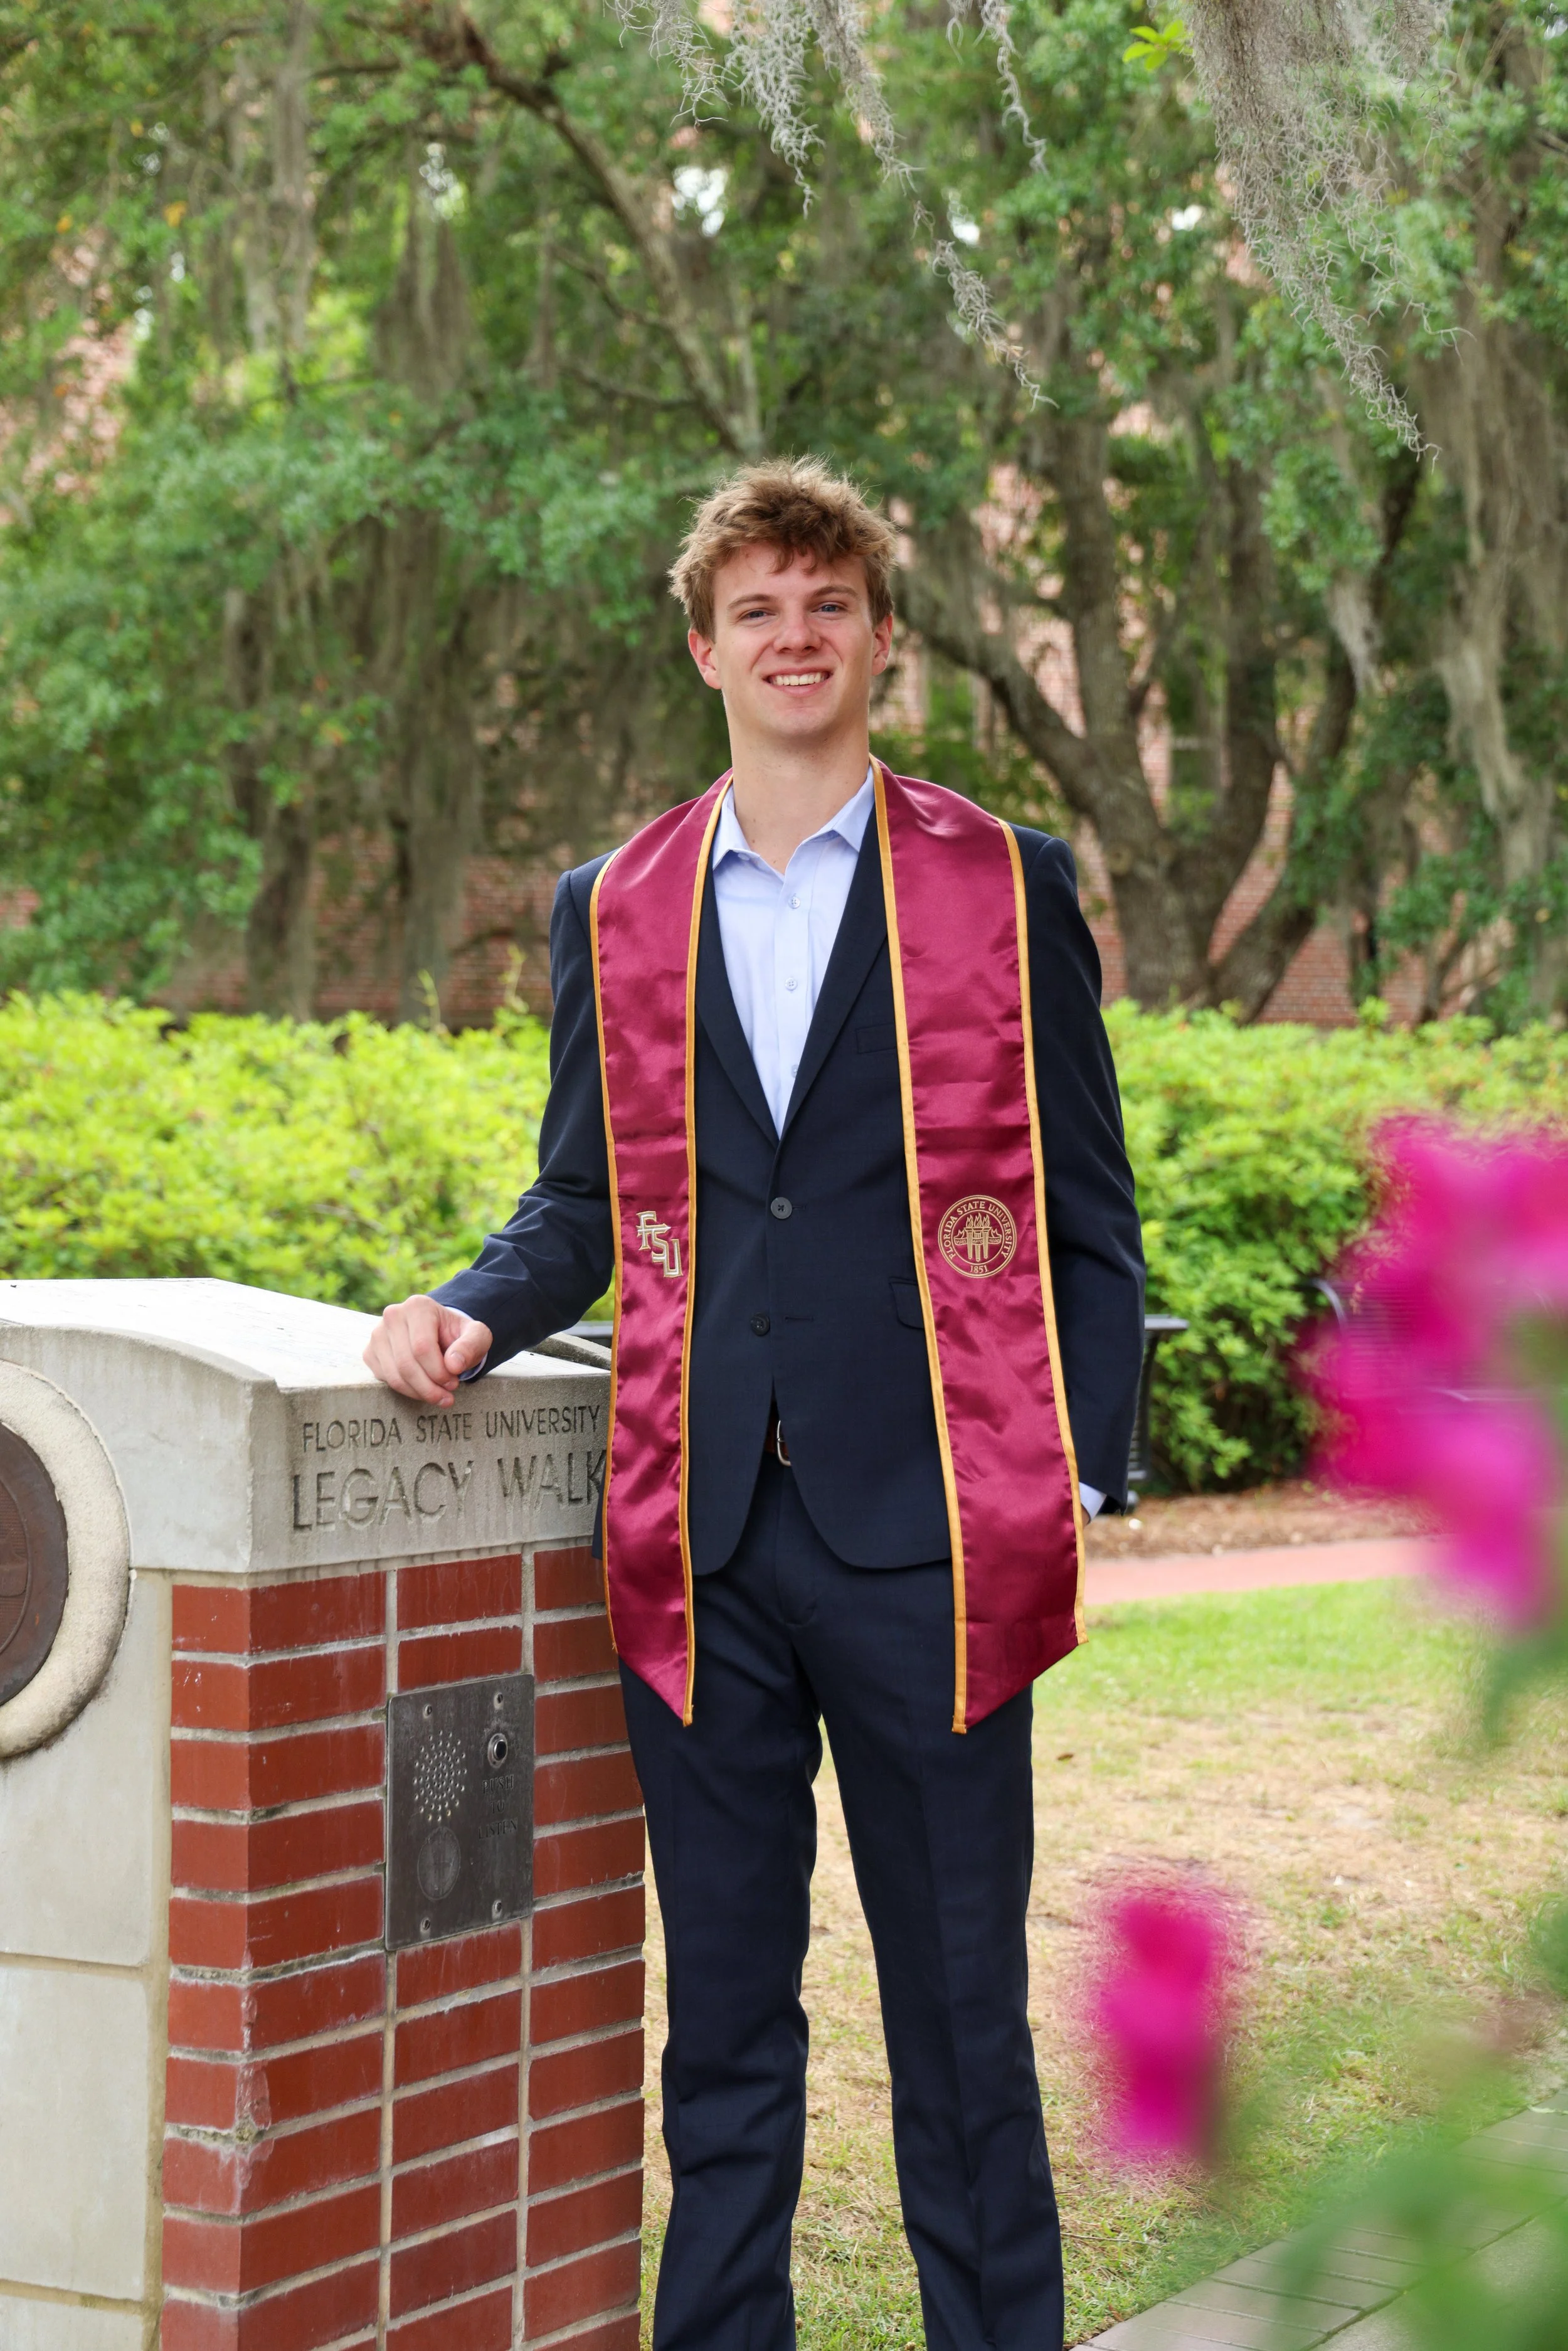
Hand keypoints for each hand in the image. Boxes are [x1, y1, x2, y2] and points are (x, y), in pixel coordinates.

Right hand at [362, 1296, 492, 1407]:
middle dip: (429, 1387)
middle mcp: (393, 1316)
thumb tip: (453, 1365)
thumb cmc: (458, 1336)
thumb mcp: (477, 1336)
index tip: (454, 1382)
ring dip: (419, 1392)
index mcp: (418, 1306)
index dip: (438, 1372)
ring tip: (438, 1395)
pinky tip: (422, 1388)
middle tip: (447, 1396)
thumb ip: (471, 1346)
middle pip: (406, 1364)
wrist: (440, 1334)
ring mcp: (377, 1334)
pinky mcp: (370, 1352)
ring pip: (394, 1375)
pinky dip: (406, 1390)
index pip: (422, 1347)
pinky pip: (385, 1379)